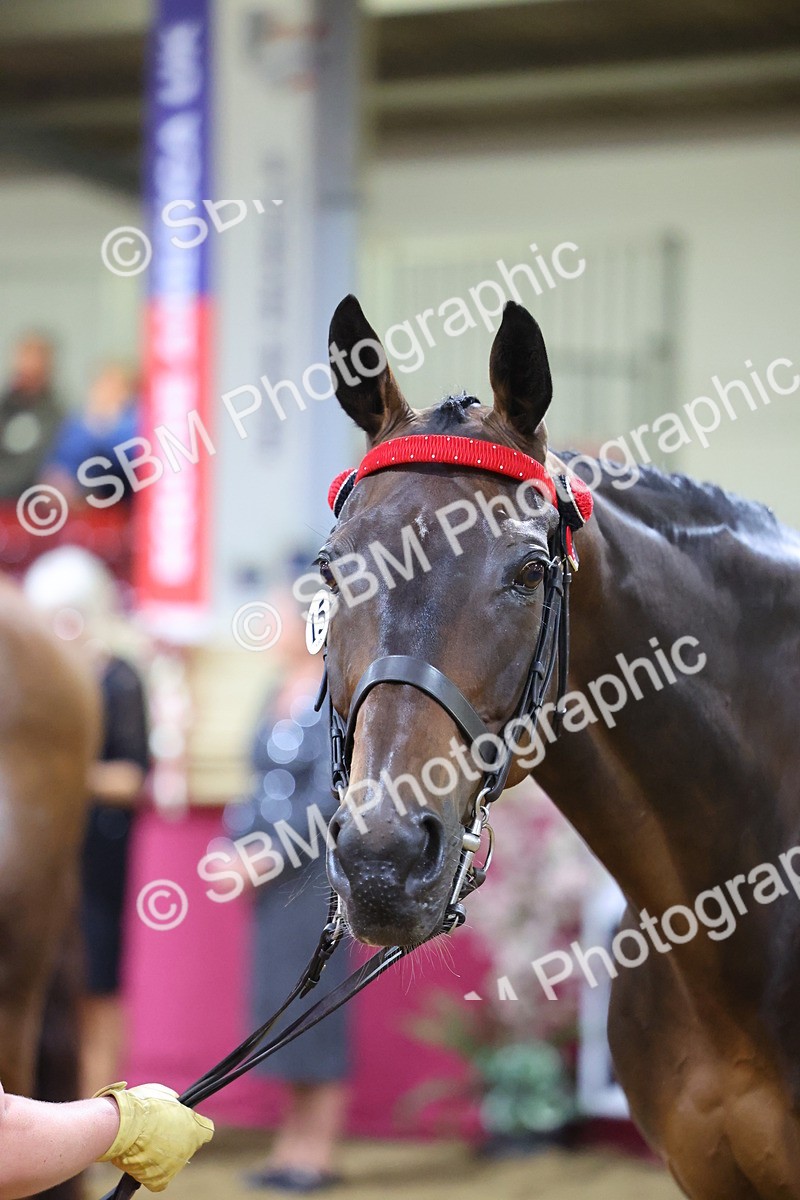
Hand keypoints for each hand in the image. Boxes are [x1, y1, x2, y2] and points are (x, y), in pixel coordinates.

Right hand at [95, 1081, 213, 1191]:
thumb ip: (174, 1101)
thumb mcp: (164, 1093)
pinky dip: (152, 1171)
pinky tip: (142, 1159)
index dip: (195, 1125)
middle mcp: (187, 1151)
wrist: (122, 1127)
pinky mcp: (159, 1181)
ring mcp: (174, 1167)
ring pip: (172, 1162)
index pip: (206, 1130)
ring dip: (163, 1155)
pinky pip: (159, 1178)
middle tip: (158, 1131)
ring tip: (145, 1143)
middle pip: (187, 1146)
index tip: (184, 1121)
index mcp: (195, 1130)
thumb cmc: (143, 1106)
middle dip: (176, 1139)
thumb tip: (176, 1103)